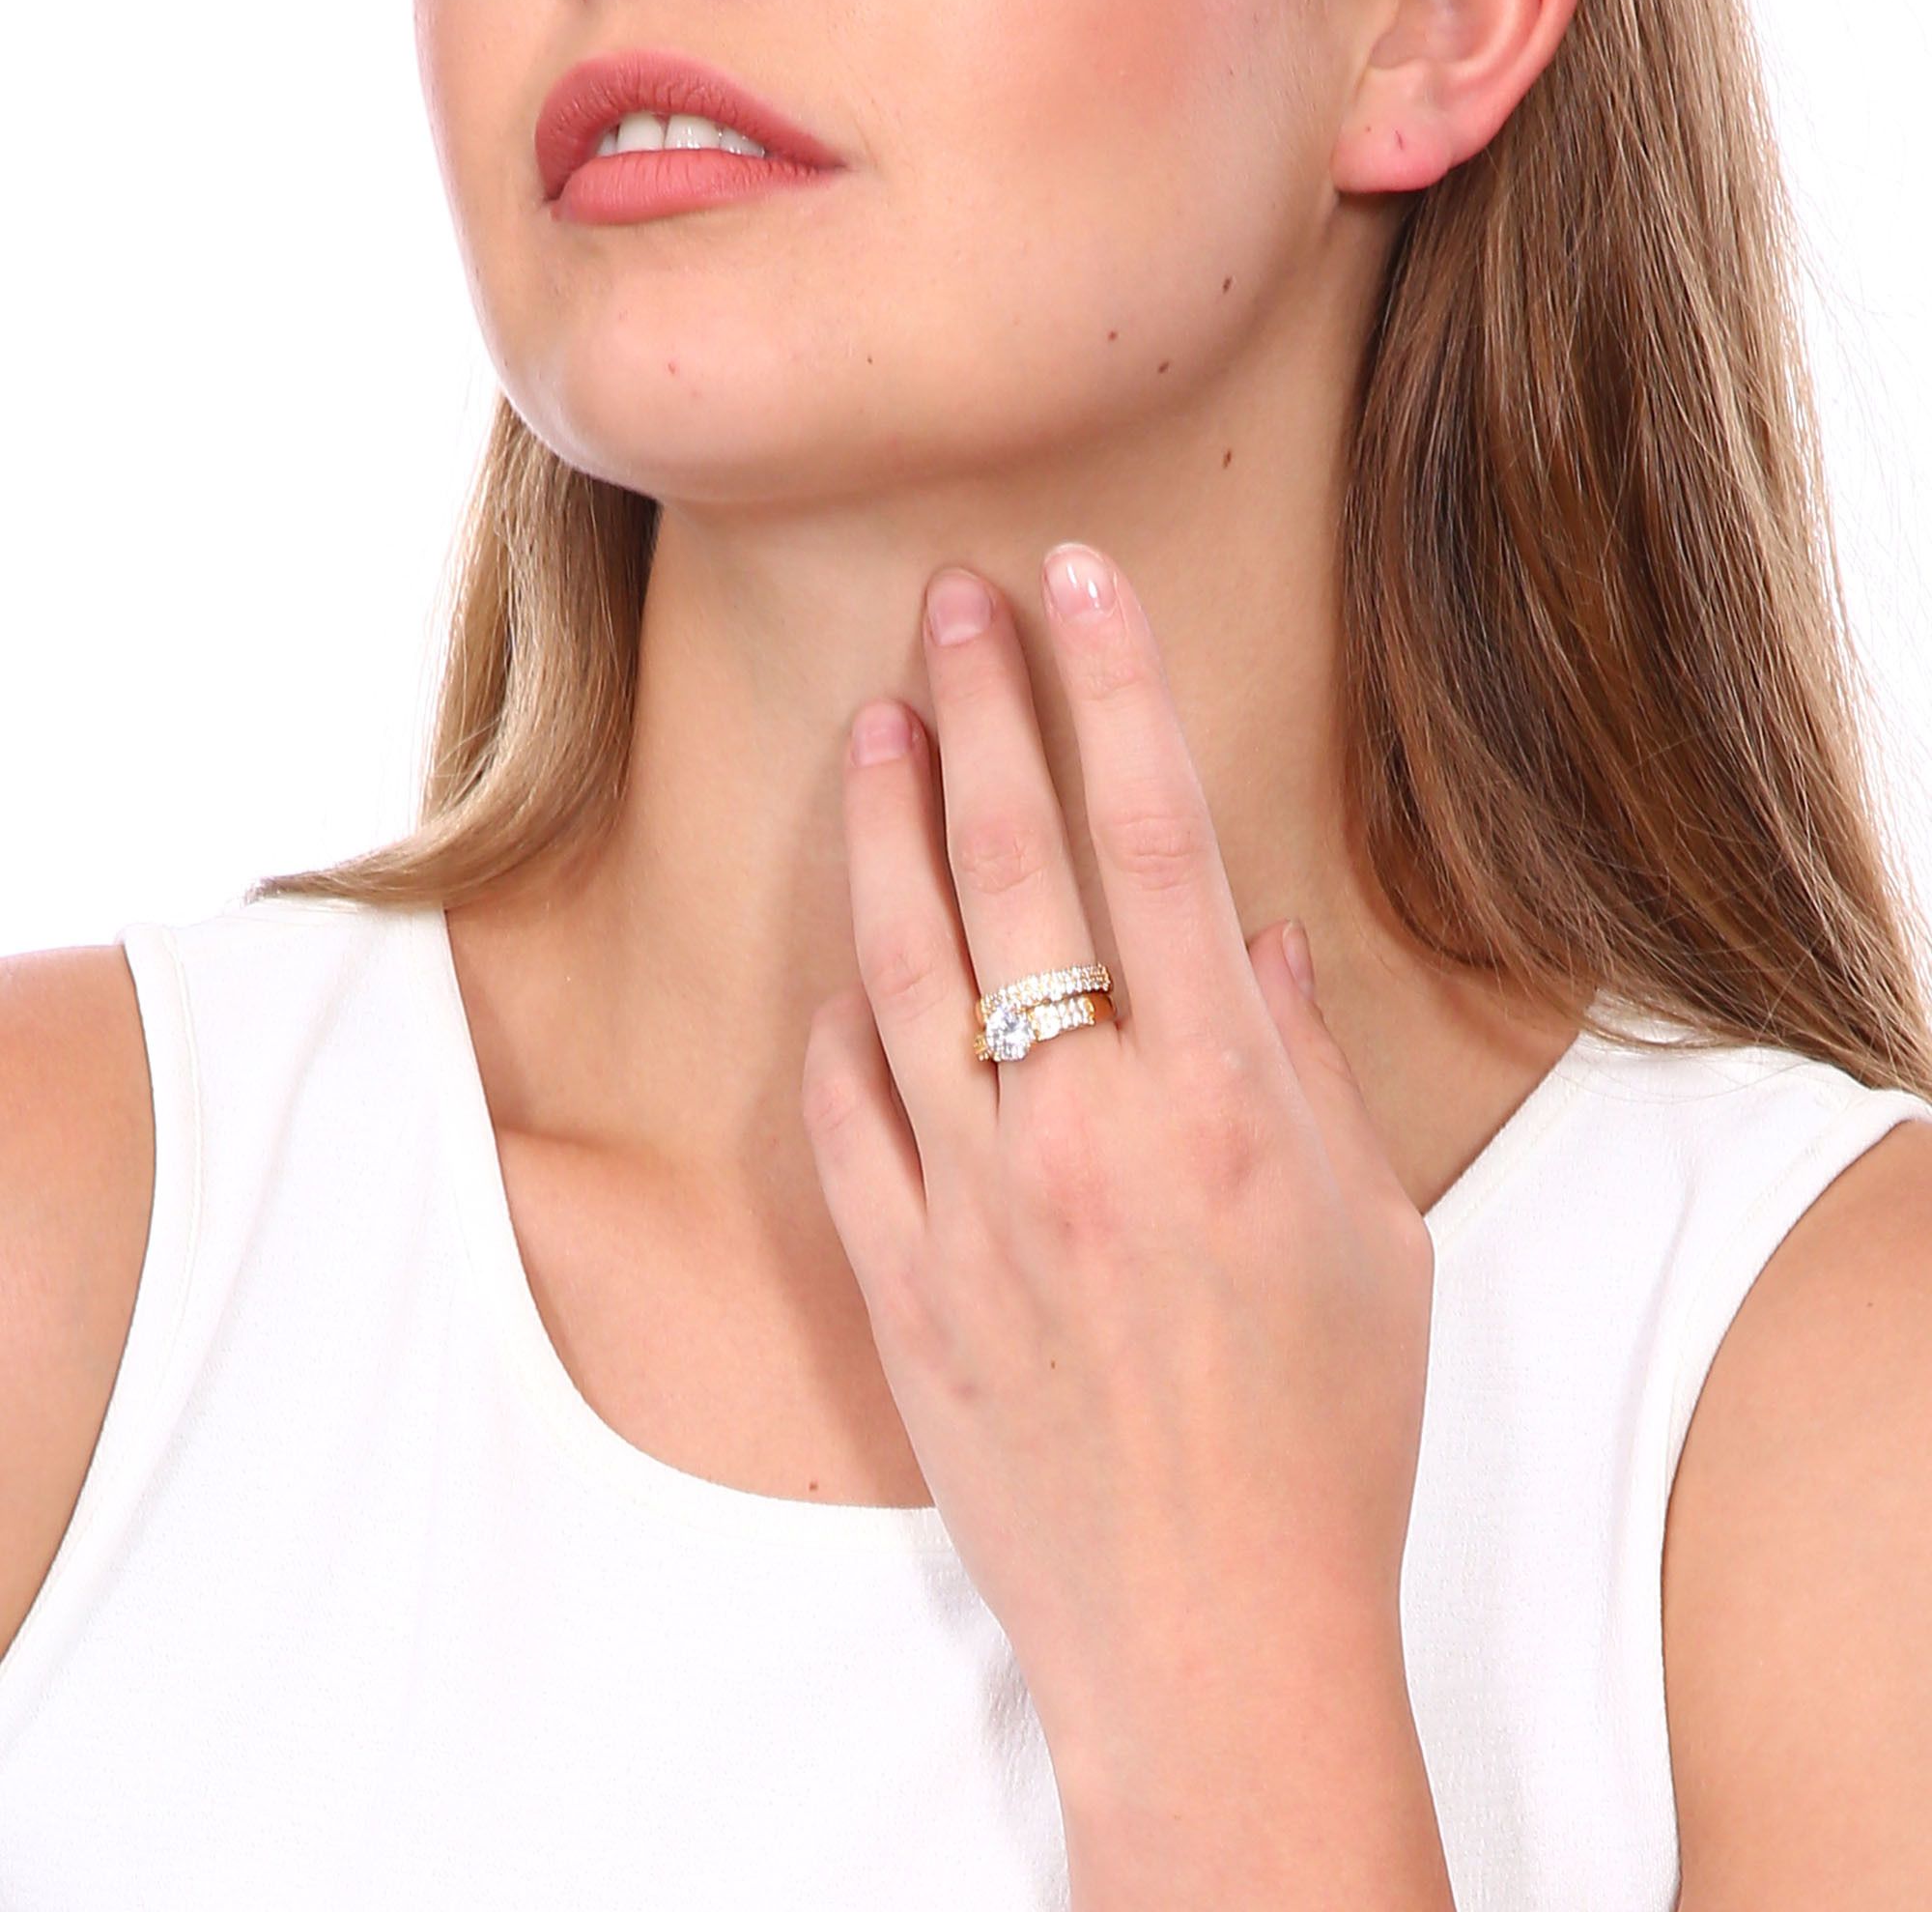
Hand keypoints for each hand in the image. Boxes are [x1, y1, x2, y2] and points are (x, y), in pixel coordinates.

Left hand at [799, 541, 1434, 1770]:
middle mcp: (1083, 1126)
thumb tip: (1244, 935)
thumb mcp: (1371, 1240)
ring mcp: (972, 1201)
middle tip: (952, 598)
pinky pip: (845, 1114)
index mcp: (1222, 1102)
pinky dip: (845, 1023)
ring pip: (901, 965)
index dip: (1112, 688)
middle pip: (1013, 865)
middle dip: (982, 707)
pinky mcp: (898, 1280)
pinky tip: (848, 968)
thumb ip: (1304, 1066)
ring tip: (878, 724)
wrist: (1210, 1637)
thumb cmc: (1323, 1439)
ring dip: (886, 829)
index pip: (1155, 835)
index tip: (1079, 582)